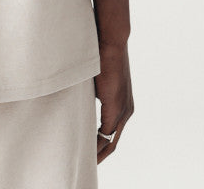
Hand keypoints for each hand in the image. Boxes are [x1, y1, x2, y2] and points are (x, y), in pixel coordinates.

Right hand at [93, 42, 133, 163]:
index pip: (110, 131)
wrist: (111, 40)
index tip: (87, 151)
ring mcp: (123, 110)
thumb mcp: (95, 80)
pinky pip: (107, 134)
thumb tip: (77, 100)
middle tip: (86, 164)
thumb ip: (91, 94)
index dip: (99, 143)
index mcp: (121, 103)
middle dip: (100, 154)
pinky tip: (87, 151)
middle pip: (113, 141)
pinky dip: (97, 144)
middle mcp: (126, 110)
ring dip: (98, 152)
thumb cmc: (100, 54)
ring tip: (86, 161)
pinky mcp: (116, 107)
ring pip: (111, 140)